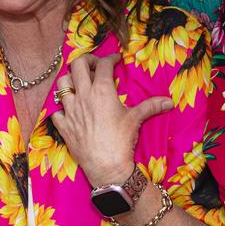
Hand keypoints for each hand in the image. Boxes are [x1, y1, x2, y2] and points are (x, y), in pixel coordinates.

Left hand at [50, 54, 172, 186]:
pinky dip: (60, 107)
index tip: (116, 59)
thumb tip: (169, 101)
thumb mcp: (136, 119)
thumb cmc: (121, 141)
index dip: (110, 57)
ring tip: (80, 83)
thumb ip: (151, 106)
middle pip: (77, 65)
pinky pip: (55, 110)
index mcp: (102, 91)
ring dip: (70, 79)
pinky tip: (68, 109)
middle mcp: (83, 96)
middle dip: (86, 60)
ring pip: (62, 83)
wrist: (107, 167)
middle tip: (95, 65)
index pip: (103, 64)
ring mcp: (70, 110)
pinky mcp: (63, 125)